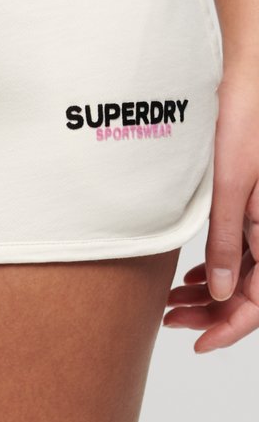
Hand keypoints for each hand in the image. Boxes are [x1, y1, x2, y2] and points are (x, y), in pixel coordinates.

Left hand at [164, 72, 258, 351]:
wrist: (244, 77)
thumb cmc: (246, 123)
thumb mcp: (232, 189)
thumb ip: (226, 242)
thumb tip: (217, 293)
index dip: (230, 329)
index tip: (197, 344)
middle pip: (249, 291)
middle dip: (212, 313)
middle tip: (171, 321)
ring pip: (240, 271)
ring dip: (209, 291)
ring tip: (171, 302)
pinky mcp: (252, 203)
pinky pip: (238, 248)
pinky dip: (213, 265)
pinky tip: (188, 273)